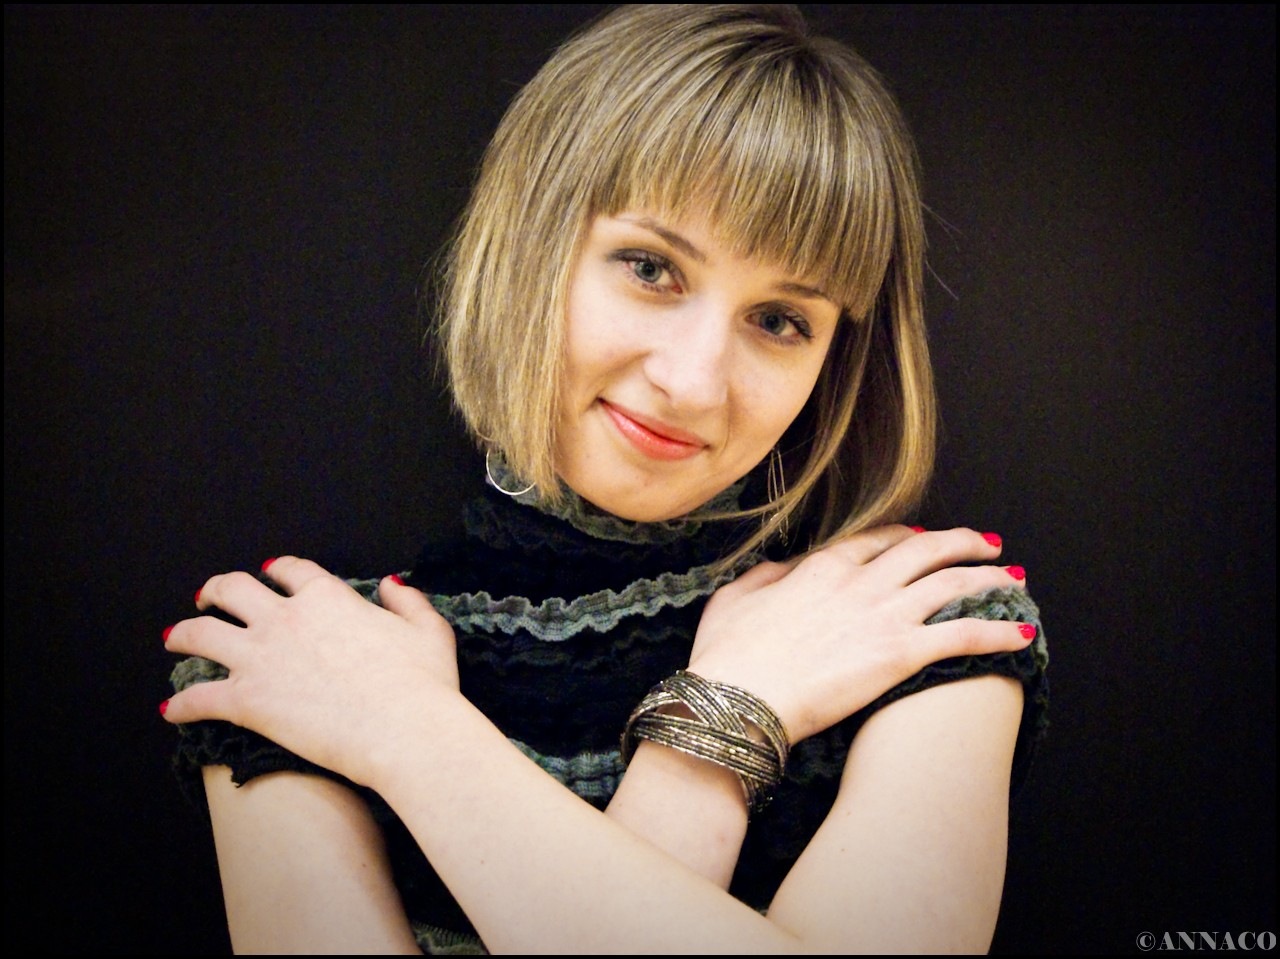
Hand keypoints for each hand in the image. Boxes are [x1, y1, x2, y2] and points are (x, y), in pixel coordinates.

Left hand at [161, 556, 457, 786]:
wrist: (405, 731)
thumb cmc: (423, 684)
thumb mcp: (429, 630)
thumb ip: (408, 601)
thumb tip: (391, 583)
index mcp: (327, 597)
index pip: (291, 569)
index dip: (277, 568)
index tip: (271, 573)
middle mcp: (285, 618)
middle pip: (233, 589)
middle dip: (216, 590)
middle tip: (210, 598)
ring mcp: (261, 658)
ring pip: (202, 634)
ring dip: (183, 633)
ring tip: (174, 637)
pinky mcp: (247, 701)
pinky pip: (199, 698)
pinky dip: (181, 705)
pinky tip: (170, 711)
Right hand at [687, 526, 1030, 742]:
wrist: (737, 699)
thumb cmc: (727, 658)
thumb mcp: (735, 600)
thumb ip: (767, 577)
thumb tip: (785, 570)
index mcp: (820, 567)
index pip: (876, 540)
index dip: (906, 537)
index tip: (922, 539)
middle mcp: (859, 581)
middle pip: (926, 549)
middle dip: (963, 543)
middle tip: (987, 544)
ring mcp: (884, 615)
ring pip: (953, 583)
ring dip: (990, 579)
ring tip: (1015, 579)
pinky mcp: (901, 654)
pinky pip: (964, 634)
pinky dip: (998, 630)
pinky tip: (1022, 633)